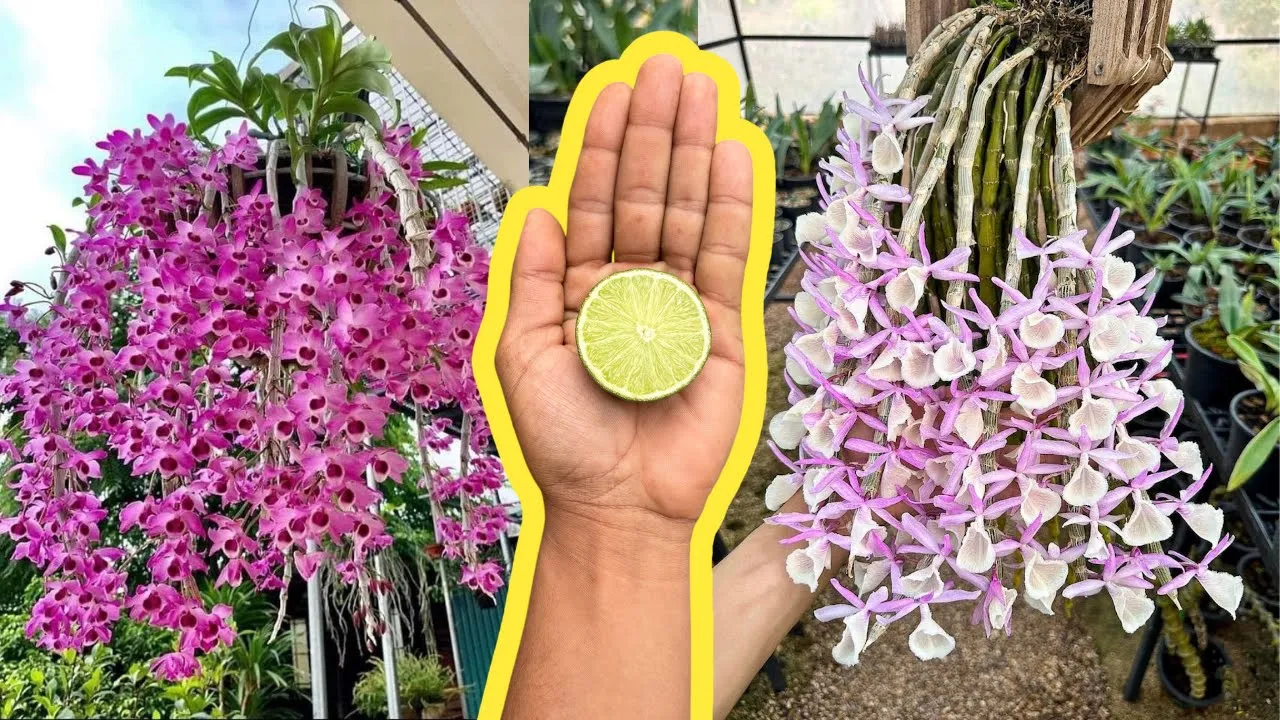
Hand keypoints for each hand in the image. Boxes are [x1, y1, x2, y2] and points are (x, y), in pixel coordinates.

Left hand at [496, 55, 753, 529]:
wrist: (619, 508)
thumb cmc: (563, 444)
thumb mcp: (521, 356)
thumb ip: (529, 280)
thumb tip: (537, 207)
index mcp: (577, 289)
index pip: (594, 203)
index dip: (604, 148)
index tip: (617, 90)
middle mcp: (629, 287)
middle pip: (646, 195)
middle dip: (654, 132)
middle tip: (667, 69)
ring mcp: (677, 304)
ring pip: (689, 214)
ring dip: (694, 152)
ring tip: (701, 92)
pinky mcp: (720, 329)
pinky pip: (728, 258)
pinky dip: (731, 208)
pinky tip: (729, 157)